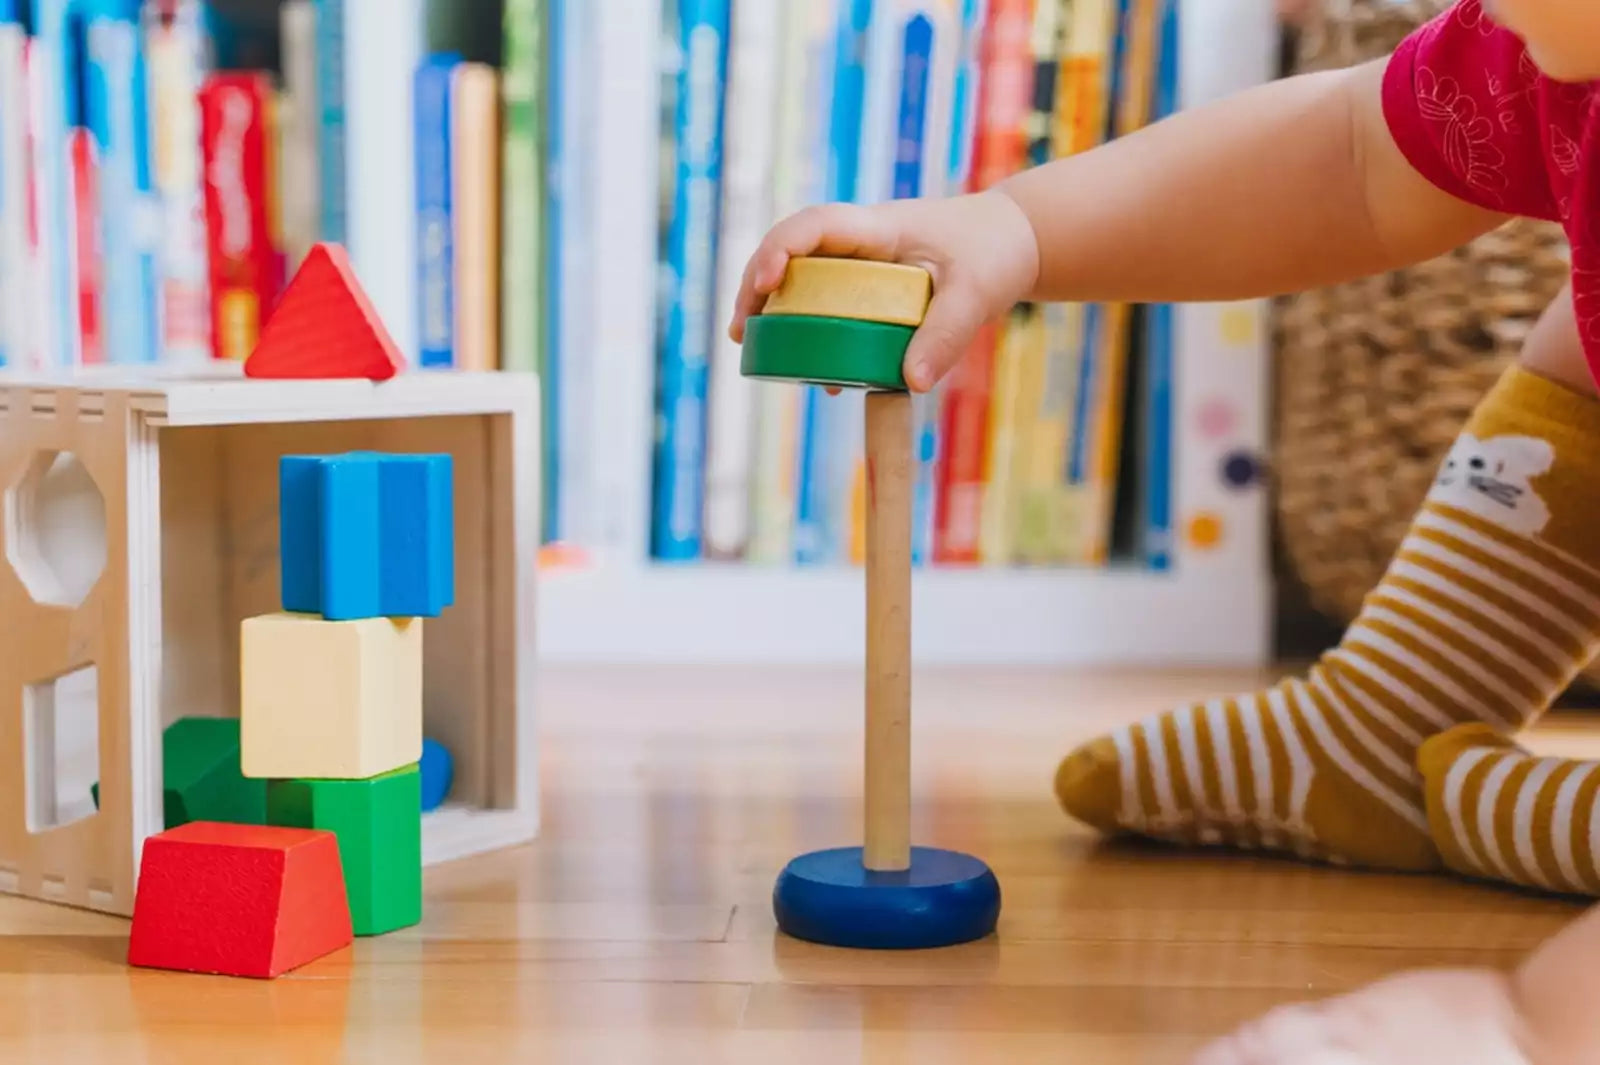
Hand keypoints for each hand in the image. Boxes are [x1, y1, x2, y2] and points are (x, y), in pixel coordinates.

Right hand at [727, 190, 1039, 392]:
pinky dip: (809, 331)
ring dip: (771, 307)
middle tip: (739, 329)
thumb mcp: (976, 294)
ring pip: (800, 277)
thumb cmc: (993, 254)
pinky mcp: (867, 287)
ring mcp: (860, 262)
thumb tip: (910, 382)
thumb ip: (946, 335)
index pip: (815, 225)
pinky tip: (814, 375)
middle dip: (756, 284)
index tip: (765, 282)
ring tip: (749, 345)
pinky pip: (826, 302)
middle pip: (790, 251)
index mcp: (879, 228)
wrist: (1011, 242)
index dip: (781, 248)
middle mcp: (859, 240)